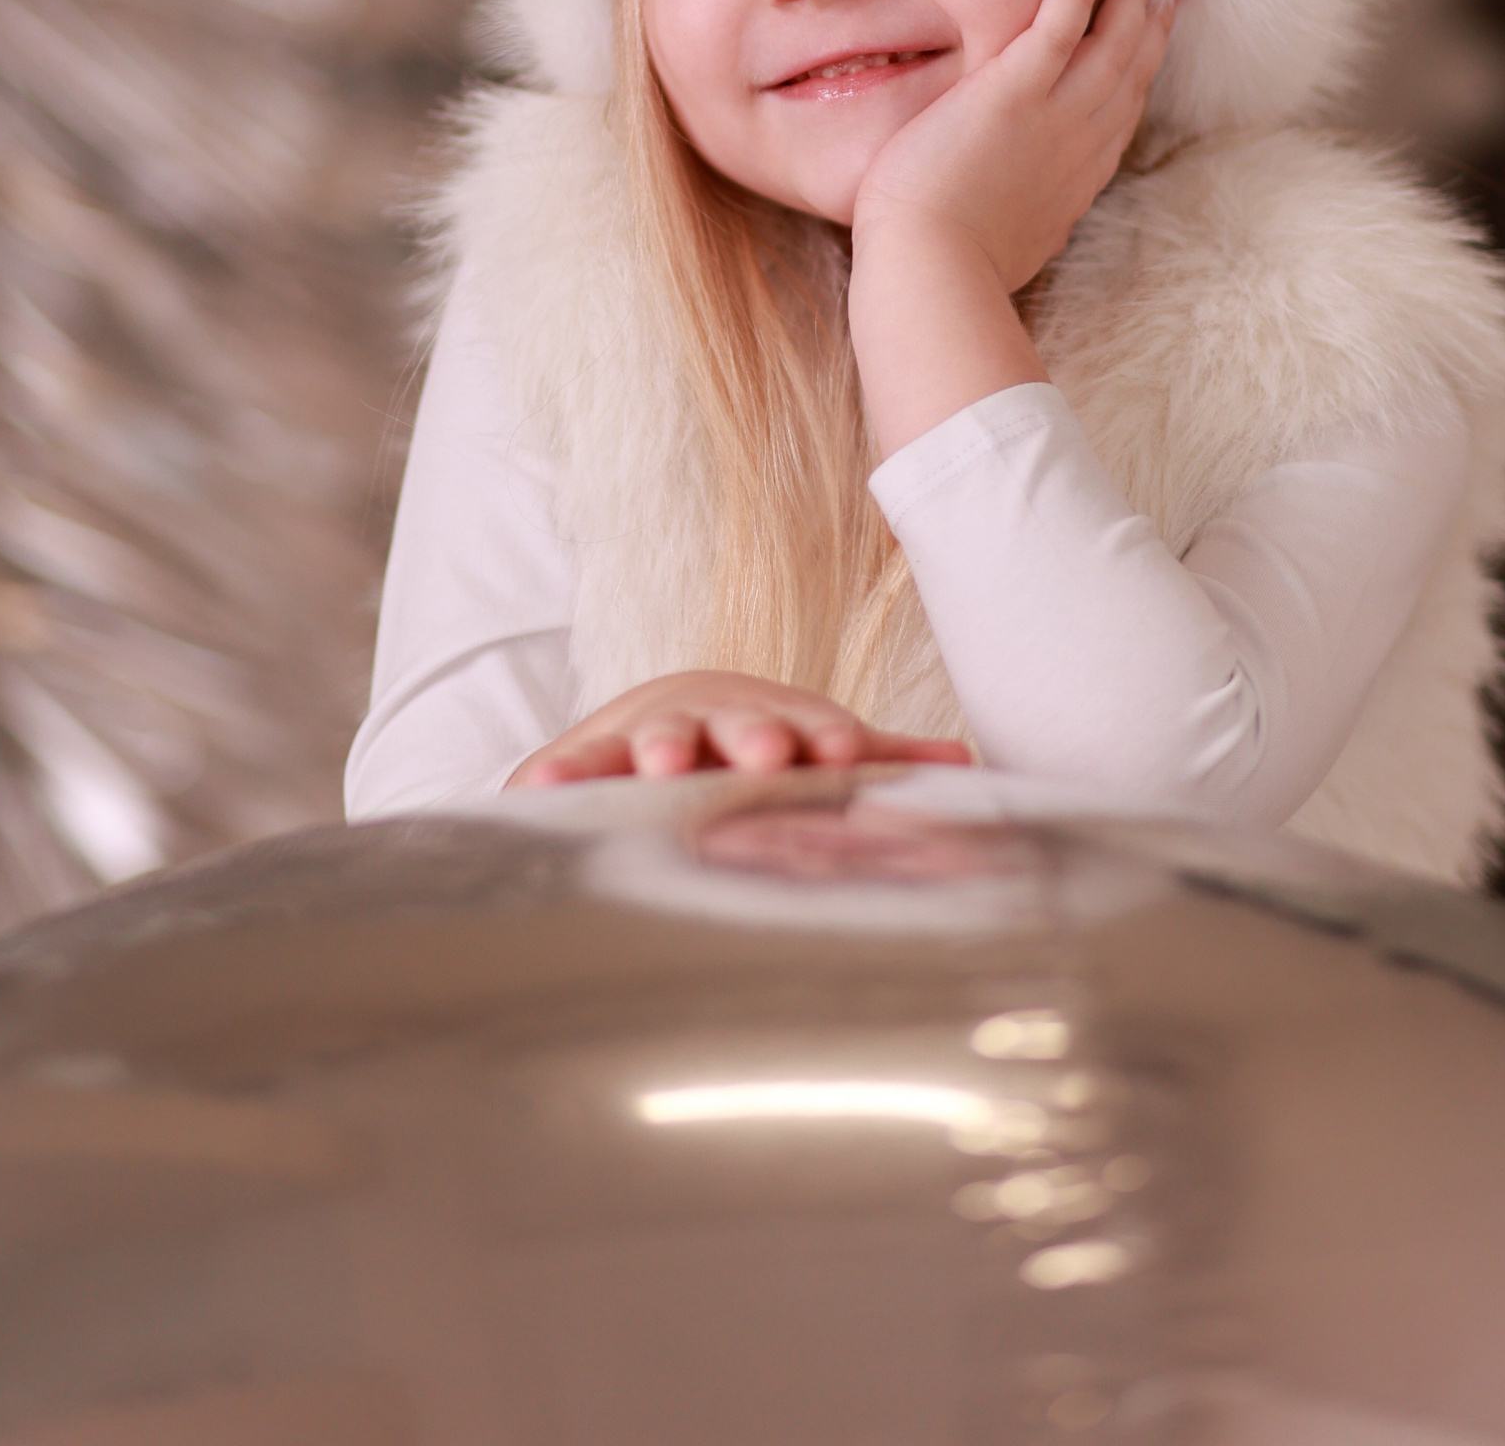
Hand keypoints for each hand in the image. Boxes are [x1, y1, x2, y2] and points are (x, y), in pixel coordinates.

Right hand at [503, 670, 972, 784]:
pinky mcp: (589, 758)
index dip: (822, 735)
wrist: (666, 720)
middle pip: (733, 724)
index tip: (842, 748)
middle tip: (767, 754)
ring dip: (660, 746)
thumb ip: (881, 759)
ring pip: (655, 738)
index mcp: (774, 720)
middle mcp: (712, 719)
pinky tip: (539, 786)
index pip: (804, 724)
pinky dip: (558, 774)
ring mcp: (648, 734)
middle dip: (750, 736)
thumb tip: (965, 761)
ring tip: (663, 763)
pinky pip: (571, 766)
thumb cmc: (757, 749)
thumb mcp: (813, 747)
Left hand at [851, 0, 1176, 293]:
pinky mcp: (1011, 94)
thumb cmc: (952, 267)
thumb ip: (1034, 214)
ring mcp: (1051, 118)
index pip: (1121, 113)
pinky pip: (1057, 32)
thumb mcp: (1017, 243)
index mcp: (1079, 179)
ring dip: (1131, 2)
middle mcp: (1080, 144)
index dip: (1143, 72)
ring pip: (1109, 48)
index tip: (1154, 43)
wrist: (931, 270)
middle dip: (1154, 27)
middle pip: (1131, 73)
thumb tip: (1036, 217)